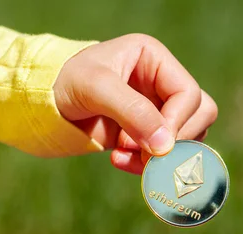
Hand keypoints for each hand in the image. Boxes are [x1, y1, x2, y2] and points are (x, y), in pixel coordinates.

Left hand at [53, 34, 217, 173]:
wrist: (42, 104)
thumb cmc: (65, 82)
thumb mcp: (97, 88)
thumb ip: (133, 112)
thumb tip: (167, 147)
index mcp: (154, 60)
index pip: (189, 95)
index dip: (177, 123)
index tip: (155, 147)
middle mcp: (161, 84)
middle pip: (200, 116)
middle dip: (174, 141)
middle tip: (144, 154)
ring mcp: (156, 111)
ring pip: (187, 139)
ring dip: (160, 156)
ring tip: (123, 154)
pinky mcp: (146, 135)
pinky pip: (164, 156)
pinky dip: (145, 165)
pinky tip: (117, 160)